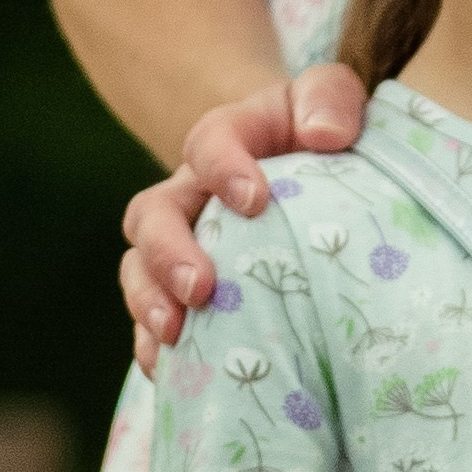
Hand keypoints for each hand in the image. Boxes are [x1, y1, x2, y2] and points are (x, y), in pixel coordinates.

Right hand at [121, 68, 367, 373]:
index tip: (255, 199)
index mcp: (225, 140)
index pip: (207, 142)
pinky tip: (171, 372)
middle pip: (153, 215)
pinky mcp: (184, 292)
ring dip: (149, 302)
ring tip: (174, 334)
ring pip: (139, 270)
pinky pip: (153, 319)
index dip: (222, 168)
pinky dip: (155, 346)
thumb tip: (326, 135)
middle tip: (199, 287)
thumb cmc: (323, 135)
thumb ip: (331, 99)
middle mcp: (189, 193)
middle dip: (167, 253)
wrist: (306, 170)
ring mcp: (181, 244)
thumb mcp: (332, 101)